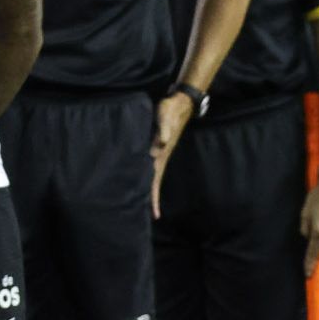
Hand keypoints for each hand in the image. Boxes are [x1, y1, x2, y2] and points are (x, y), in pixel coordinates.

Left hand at [149, 91, 195, 215]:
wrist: (179, 102)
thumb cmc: (170, 109)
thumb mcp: (164, 118)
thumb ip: (162, 131)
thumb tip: (156, 149)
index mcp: (160, 156)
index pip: (155, 183)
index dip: (153, 199)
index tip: (154, 216)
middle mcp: (159, 157)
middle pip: (152, 183)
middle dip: (149, 200)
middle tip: (145, 217)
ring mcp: (158, 152)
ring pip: (150, 175)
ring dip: (147, 188)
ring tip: (140, 202)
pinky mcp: (156, 145)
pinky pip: (148, 164)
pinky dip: (144, 173)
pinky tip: (139, 175)